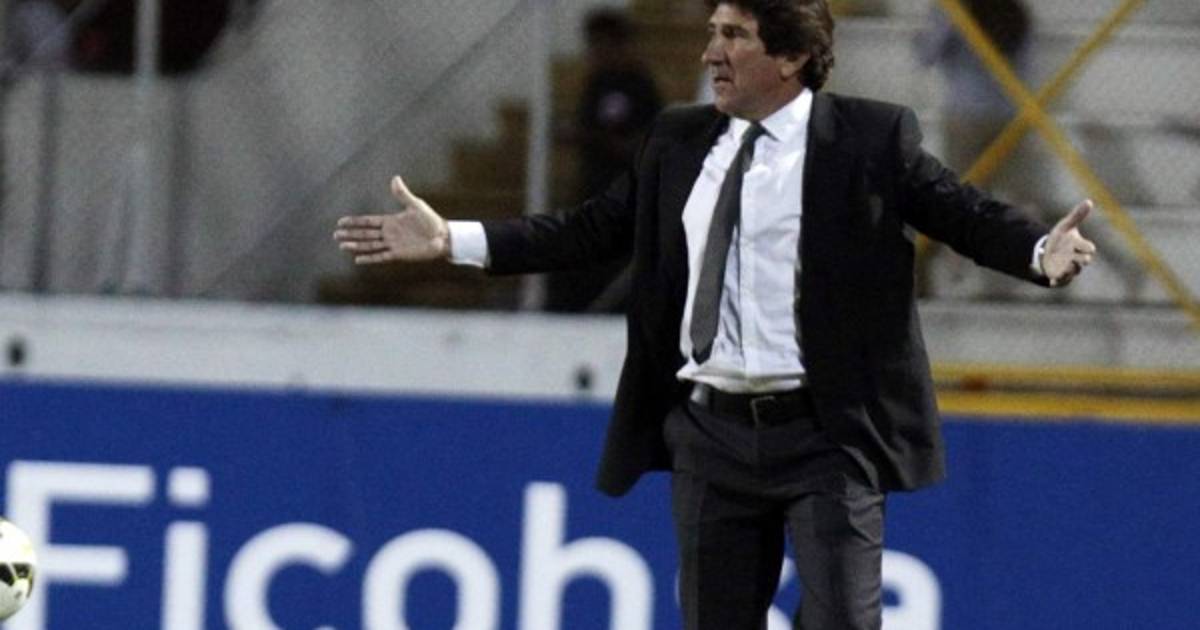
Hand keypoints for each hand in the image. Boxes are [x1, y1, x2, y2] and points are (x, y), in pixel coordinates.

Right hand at [333, 176, 449, 263]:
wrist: (443, 237)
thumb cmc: (431, 220)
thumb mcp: (416, 205)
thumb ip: (403, 194)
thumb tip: (395, 178)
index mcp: (390, 221)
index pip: (368, 222)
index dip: (355, 222)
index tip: (341, 222)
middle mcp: (389, 233)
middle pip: (365, 234)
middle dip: (351, 234)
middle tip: (335, 235)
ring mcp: (392, 245)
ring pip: (370, 246)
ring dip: (356, 246)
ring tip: (342, 246)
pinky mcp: (398, 255)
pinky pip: (381, 256)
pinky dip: (370, 258)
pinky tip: (358, 259)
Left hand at [1041, 200, 1097, 286]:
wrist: (1049, 251)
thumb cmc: (1061, 238)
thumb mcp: (1066, 226)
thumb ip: (1077, 215)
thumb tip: (1089, 201)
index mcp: (1081, 246)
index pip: (1089, 248)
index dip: (1085, 246)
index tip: (1077, 243)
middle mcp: (1078, 258)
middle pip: (1085, 261)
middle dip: (1082, 259)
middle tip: (1076, 258)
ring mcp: (1070, 268)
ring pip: (1074, 271)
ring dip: (1069, 270)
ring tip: (1063, 268)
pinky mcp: (1060, 276)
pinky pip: (1061, 280)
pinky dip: (1056, 281)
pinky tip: (1051, 282)